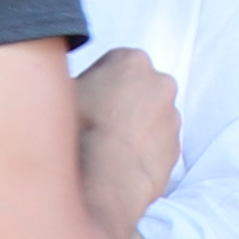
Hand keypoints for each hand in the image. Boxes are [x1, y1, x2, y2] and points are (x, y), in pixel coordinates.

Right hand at [71, 47, 181, 231]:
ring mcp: (172, 117)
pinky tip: (121, 162)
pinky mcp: (176, 148)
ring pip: (152, 117)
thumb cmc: (80, 131)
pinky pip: (157, 146)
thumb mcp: (62, 92)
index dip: (98, 83)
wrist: (104, 177)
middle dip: (123, 102)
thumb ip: (75, 81)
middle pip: (139, 88)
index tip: (87, 100)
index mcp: (132, 61)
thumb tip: (69, 87)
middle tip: (98, 122)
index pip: (115, 64)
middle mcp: (160, 83)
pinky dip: (143, 151)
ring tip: (109, 146)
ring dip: (135, 127)